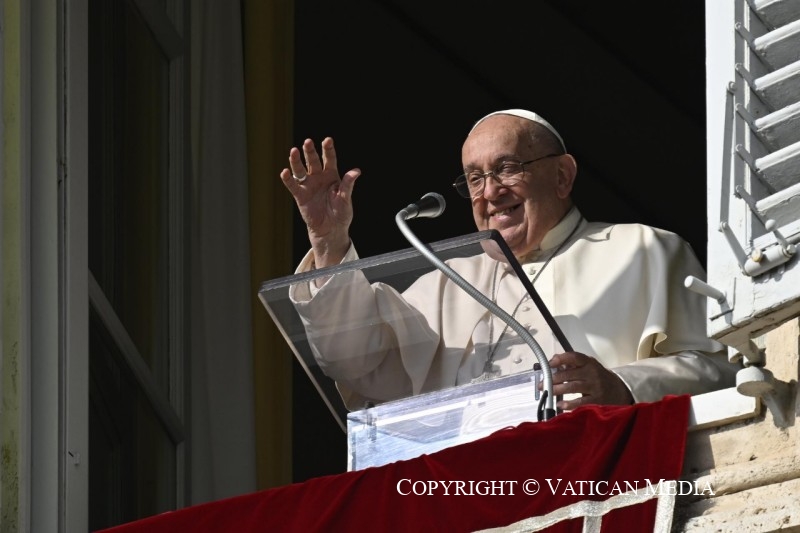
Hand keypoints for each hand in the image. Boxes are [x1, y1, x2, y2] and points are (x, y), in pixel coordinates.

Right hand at [280, 137, 360, 266]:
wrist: (330, 229)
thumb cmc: (340, 213)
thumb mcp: (346, 199)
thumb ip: (348, 185)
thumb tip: (356, 171)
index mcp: (332, 175)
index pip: (330, 159)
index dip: (328, 149)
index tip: (327, 140)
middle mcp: (319, 177)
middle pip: (313, 161)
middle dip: (310, 151)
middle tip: (308, 142)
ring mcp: (308, 185)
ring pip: (301, 170)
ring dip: (296, 161)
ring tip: (293, 151)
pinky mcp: (300, 195)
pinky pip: (292, 185)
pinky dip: (288, 179)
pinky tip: (285, 172)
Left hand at [545, 352, 633, 410]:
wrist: (619, 390)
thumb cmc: (598, 377)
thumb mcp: (588, 366)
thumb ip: (573, 363)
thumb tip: (553, 360)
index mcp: (589, 363)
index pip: (574, 357)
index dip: (560, 359)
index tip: (549, 363)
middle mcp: (592, 373)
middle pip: (569, 374)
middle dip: (553, 378)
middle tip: (541, 383)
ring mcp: (595, 387)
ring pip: (572, 387)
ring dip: (557, 389)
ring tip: (547, 392)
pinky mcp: (597, 400)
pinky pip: (581, 402)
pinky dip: (569, 404)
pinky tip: (560, 405)